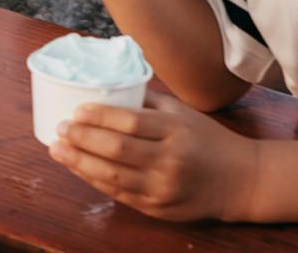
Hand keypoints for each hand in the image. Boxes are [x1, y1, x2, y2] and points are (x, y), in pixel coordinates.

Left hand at [50, 89, 257, 222]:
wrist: (239, 180)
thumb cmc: (207, 139)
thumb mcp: (182, 113)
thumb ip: (147, 103)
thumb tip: (107, 88)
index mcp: (175, 130)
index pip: (130, 121)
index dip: (99, 116)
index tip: (77, 110)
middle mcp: (169, 160)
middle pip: (116, 150)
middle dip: (82, 138)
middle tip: (60, 128)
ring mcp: (162, 188)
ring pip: (112, 176)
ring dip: (79, 162)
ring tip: (58, 150)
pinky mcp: (157, 209)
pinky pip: (119, 194)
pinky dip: (94, 181)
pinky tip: (78, 168)